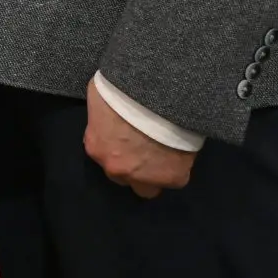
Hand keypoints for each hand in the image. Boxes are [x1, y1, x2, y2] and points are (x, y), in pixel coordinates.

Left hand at [83, 80, 196, 198]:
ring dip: (154, 175)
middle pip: (124, 177)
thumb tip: (106, 113)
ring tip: (165, 155)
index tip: (128, 139)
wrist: (159, 95)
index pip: (103, 156)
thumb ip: (100, 115)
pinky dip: (179, 167)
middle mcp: (116, 169)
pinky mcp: (173, 178)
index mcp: (96, 148)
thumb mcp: (99, 97)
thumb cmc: (123, 89)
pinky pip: (176, 178)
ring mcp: (145, 177)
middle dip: (133, 166)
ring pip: (148, 188)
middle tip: (146, 147)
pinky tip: (182, 151)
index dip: (117, 148)